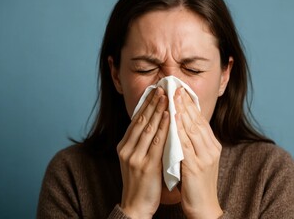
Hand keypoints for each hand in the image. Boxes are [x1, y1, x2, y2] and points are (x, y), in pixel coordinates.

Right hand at [117, 87, 169, 218]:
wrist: (135, 205)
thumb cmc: (140, 182)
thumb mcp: (135, 159)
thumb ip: (141, 143)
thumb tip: (152, 124)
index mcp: (124, 146)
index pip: (136, 120)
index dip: (146, 104)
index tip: (154, 91)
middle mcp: (126, 149)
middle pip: (141, 120)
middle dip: (152, 102)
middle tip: (162, 87)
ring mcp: (135, 157)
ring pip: (148, 128)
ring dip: (158, 110)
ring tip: (167, 96)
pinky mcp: (145, 165)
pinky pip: (156, 142)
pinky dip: (163, 127)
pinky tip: (169, 116)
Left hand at [174, 87, 222, 218]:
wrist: (204, 207)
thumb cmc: (197, 183)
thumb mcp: (198, 159)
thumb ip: (193, 142)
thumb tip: (182, 125)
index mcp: (212, 145)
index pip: (200, 120)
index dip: (190, 104)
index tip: (180, 90)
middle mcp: (211, 148)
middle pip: (197, 120)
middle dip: (185, 103)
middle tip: (175, 87)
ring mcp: (205, 157)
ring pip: (192, 129)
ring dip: (181, 112)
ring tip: (173, 97)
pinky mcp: (196, 166)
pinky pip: (186, 144)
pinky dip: (179, 130)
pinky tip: (172, 120)